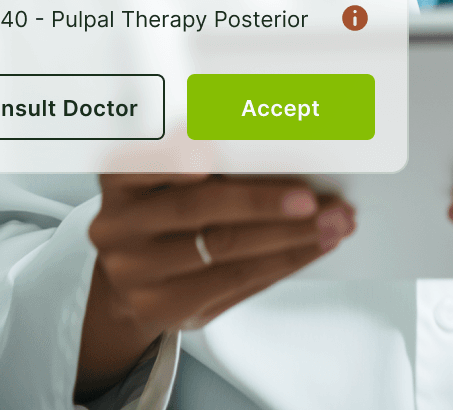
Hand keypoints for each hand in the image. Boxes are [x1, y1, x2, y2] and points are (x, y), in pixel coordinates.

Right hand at [77, 173, 354, 399]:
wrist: (129, 274)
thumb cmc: (163, 205)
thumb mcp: (165, 173)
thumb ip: (206, 158)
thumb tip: (276, 143)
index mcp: (119, 178)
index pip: (147, 162)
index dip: (178, 155)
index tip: (213, 151)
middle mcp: (119, 227)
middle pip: (198, 209)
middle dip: (263, 203)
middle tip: (312, 198)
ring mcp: (138, 274)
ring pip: (224, 251)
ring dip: (289, 237)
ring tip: (333, 223)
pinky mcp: (166, 309)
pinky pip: (235, 285)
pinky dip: (283, 262)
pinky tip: (313, 246)